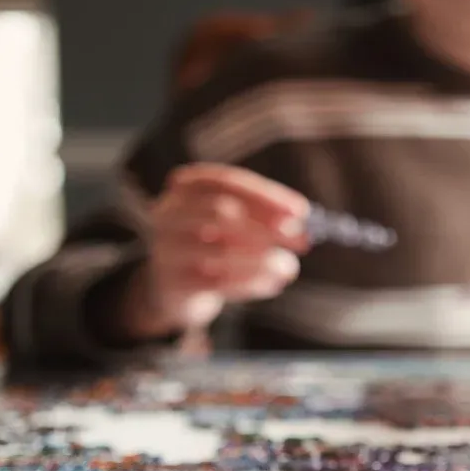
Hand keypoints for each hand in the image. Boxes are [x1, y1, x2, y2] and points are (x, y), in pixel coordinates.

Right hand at [121, 164, 309, 338]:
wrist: (176, 288)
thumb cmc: (214, 245)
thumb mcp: (236, 225)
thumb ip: (266, 220)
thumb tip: (300, 225)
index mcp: (186, 188)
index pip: (227, 182)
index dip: (266, 195)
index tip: (301, 211)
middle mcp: (169, 214)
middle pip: (220, 211)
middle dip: (266, 226)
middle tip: (302, 242)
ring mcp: (166, 249)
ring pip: (221, 251)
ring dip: (263, 260)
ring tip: (288, 268)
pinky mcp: (174, 284)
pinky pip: (218, 283)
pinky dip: (251, 283)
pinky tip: (272, 284)